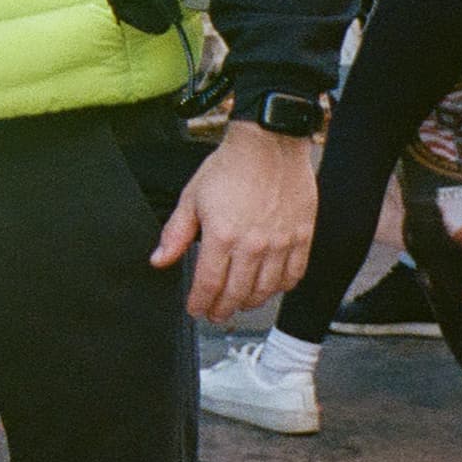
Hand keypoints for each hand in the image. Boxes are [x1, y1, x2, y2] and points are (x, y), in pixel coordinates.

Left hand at [150, 121, 317, 320]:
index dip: (200, 302)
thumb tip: (159, 260)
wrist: (269, 145)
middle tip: (216, 315)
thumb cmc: (229, 168)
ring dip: (250, 302)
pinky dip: (281, 288)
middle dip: (223, 309)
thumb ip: (176, 233)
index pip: (209, 283)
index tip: (195, 309)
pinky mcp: (302, 237)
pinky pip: (294, 274)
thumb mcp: (191, 197)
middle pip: (237, 292)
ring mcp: (281, 243)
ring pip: (266, 289)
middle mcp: (253, 244)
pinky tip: (270, 288)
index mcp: (222, 235)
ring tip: (239, 304)